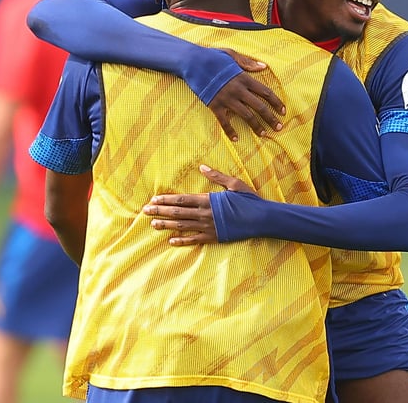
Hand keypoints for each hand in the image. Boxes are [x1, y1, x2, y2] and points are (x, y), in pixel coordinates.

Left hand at [142, 165, 256, 245]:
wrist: (262, 219)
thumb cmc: (249, 199)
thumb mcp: (234, 183)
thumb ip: (216, 176)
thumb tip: (202, 166)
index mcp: (208, 200)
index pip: (182, 199)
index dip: (166, 199)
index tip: (154, 199)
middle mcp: (205, 214)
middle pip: (178, 212)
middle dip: (160, 211)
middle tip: (145, 211)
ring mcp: (209, 227)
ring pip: (183, 226)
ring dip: (166, 225)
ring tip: (152, 225)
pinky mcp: (214, 237)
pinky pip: (195, 239)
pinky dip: (182, 240)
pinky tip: (171, 241)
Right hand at [210, 49, 285, 140]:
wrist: (192, 63)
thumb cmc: (212, 57)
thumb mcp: (232, 55)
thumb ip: (248, 62)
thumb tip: (263, 67)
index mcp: (244, 78)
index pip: (266, 92)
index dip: (276, 102)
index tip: (283, 111)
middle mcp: (238, 90)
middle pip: (260, 107)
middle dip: (271, 118)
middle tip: (278, 128)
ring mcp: (226, 99)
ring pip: (246, 116)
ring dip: (256, 126)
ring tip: (263, 134)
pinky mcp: (215, 105)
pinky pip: (224, 121)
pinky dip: (230, 131)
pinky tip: (236, 139)